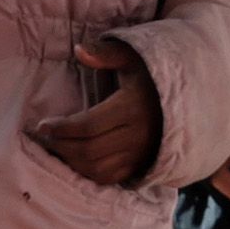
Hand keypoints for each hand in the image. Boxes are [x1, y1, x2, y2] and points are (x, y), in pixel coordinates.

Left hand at [27, 43, 160, 188]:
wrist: (187, 102)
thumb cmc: (151, 78)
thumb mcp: (133, 58)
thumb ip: (105, 53)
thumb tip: (77, 50)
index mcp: (132, 108)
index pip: (89, 126)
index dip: (62, 129)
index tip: (42, 125)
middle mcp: (137, 135)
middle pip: (90, 151)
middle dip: (61, 146)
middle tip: (46, 138)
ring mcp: (140, 154)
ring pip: (97, 169)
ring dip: (71, 162)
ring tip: (58, 148)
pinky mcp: (140, 165)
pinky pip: (109, 178)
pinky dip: (87, 173)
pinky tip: (75, 160)